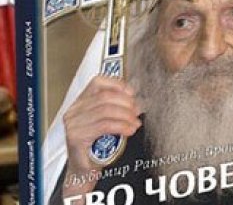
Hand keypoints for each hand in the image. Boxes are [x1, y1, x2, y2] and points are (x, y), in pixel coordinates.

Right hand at [61, 76, 140, 197]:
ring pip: (106, 110)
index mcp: (79, 103)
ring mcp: (73, 124)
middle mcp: (73, 111)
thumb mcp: (107, 121)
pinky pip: (105, 125)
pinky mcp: (76, 137)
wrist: (84, 171)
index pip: (98, 82)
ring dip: (127, 116)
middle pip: (105, 97)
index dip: (118, 85)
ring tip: (136, 123)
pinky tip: (130, 130)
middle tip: (138, 112)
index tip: (133, 94)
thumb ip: (116, 108)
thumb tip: (138, 101)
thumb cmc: (97, 146)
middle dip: (127, 103)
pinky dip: (122, 126)